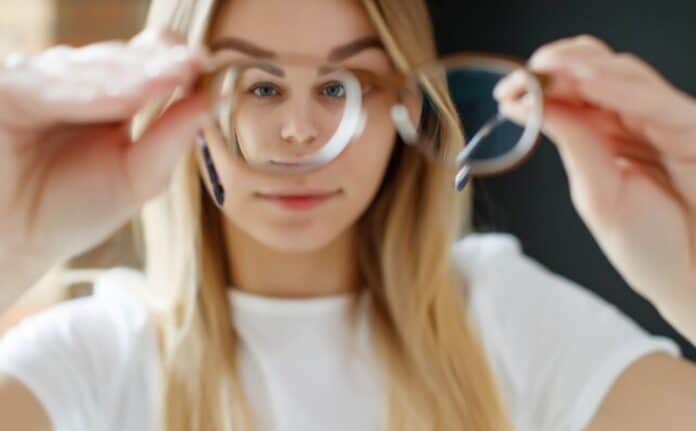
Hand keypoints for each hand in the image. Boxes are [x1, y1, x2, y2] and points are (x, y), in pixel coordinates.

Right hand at [0, 28, 209, 290]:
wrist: (13, 244)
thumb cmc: (72, 212)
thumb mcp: (136, 177)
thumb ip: (169, 140)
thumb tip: (210, 103)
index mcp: (110, 100)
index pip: (145, 68)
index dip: (173, 65)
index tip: (205, 66)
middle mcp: (75, 84)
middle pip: (120, 61)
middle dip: (158, 64)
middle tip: (193, 64)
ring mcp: (39, 82)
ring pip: (88, 69)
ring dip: (131, 74)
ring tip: (169, 77)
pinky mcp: (5, 90)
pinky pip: (49, 88)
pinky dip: (87, 93)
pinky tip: (124, 97)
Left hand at [494, 35, 695, 341]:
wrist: (691, 278)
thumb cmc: (649, 244)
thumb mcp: (597, 193)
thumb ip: (573, 144)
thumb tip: (530, 105)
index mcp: (606, 134)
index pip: (572, 91)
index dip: (538, 82)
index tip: (504, 90)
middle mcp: (634, 120)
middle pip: (596, 70)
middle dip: (556, 65)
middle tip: (523, 74)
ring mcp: (664, 121)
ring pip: (625, 74)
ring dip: (583, 66)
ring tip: (547, 68)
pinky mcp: (691, 131)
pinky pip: (657, 102)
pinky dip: (621, 88)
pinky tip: (589, 83)